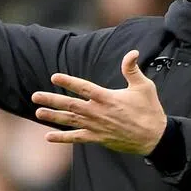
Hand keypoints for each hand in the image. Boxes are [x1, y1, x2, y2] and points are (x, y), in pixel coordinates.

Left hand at [31, 50, 166, 154]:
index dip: (68, 82)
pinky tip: (49, 137)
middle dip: (52, 100)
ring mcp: (97, 127)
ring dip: (53, 117)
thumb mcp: (144, 86)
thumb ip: (132, 69)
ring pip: (70, 121)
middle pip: (70, 105)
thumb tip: (131, 52)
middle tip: (35, 96)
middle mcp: (98, 112)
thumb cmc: (149, 110)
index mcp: (108, 98)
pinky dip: (63, 138)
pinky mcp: (98, 139)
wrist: (154, 137)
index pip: (84, 88)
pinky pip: (77, 138)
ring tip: (37, 113)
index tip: (54, 77)